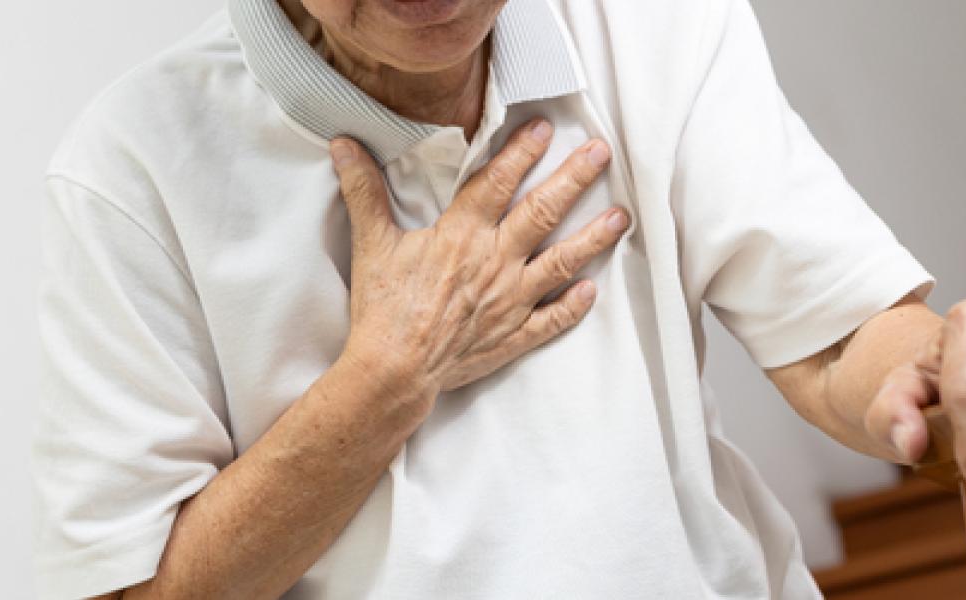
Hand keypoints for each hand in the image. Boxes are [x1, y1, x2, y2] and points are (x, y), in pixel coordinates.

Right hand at [331, 119, 626, 400]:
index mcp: (462, 235)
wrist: (394, 370)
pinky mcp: (515, 336)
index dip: (522, 152)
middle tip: (602, 154)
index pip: (498, 182)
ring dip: (593, 238)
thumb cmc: (384, 307)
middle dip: (574, 179)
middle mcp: (495, 262)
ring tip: (621, 217)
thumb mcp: (372, 244)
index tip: (545, 128)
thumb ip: (364, 191)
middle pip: (543, 212)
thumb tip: (344, 145)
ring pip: (562, 262)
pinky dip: (574, 305)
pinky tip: (592, 290)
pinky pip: (553, 319)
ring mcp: (511, 300)